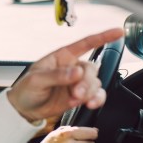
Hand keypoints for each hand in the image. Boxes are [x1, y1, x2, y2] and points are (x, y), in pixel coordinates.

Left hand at [7, 28, 123, 122]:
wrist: (25, 109)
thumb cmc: (26, 89)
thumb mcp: (36, 80)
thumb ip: (56, 75)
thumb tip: (76, 72)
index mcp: (62, 57)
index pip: (85, 44)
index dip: (102, 37)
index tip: (118, 32)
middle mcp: (73, 67)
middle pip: (91, 69)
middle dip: (86, 82)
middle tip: (76, 93)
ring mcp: (77, 82)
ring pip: (95, 83)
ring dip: (89, 93)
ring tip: (75, 100)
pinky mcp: (80, 96)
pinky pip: (97, 95)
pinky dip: (97, 100)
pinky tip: (89, 104)